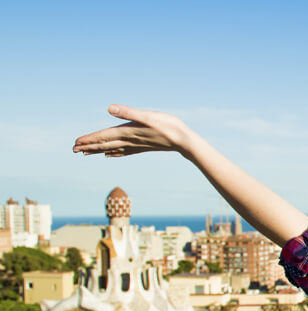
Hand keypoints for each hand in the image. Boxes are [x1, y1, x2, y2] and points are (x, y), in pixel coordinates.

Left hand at [73, 105, 190, 156]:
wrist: (184, 141)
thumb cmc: (168, 126)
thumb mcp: (147, 116)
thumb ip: (127, 112)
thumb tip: (109, 108)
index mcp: (128, 132)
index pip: (104, 136)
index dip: (89, 139)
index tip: (75, 143)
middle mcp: (130, 140)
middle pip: (105, 145)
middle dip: (89, 147)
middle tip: (73, 150)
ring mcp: (136, 144)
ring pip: (112, 149)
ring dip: (98, 150)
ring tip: (85, 153)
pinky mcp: (142, 146)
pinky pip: (124, 151)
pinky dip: (114, 153)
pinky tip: (109, 155)